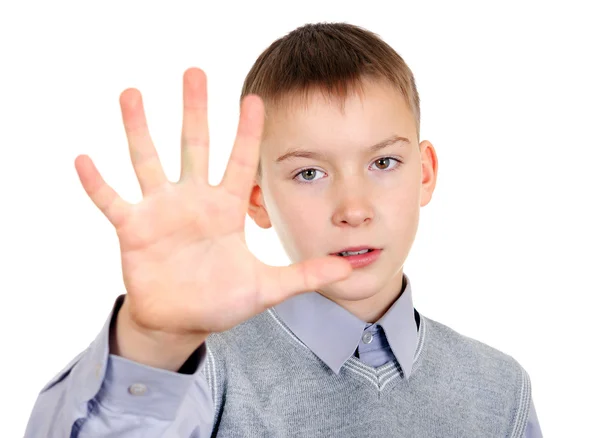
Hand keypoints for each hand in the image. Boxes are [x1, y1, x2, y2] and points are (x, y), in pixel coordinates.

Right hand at [74, 68, 351, 344]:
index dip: (247, 132)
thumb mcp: (267, 288)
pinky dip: (97, 183)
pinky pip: (111, 200)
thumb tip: (350, 270)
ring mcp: (160, 211)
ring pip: (148, 161)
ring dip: (139, 129)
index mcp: (225, 209)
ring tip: (132, 93)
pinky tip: (83, 159)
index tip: (256, 97)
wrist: (182, 320)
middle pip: (194, 146)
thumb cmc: (222, 301)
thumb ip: (304, 275)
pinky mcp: (132, 229)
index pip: (239, 162)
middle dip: (195, 110)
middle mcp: (193, 201)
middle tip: (194, 71)